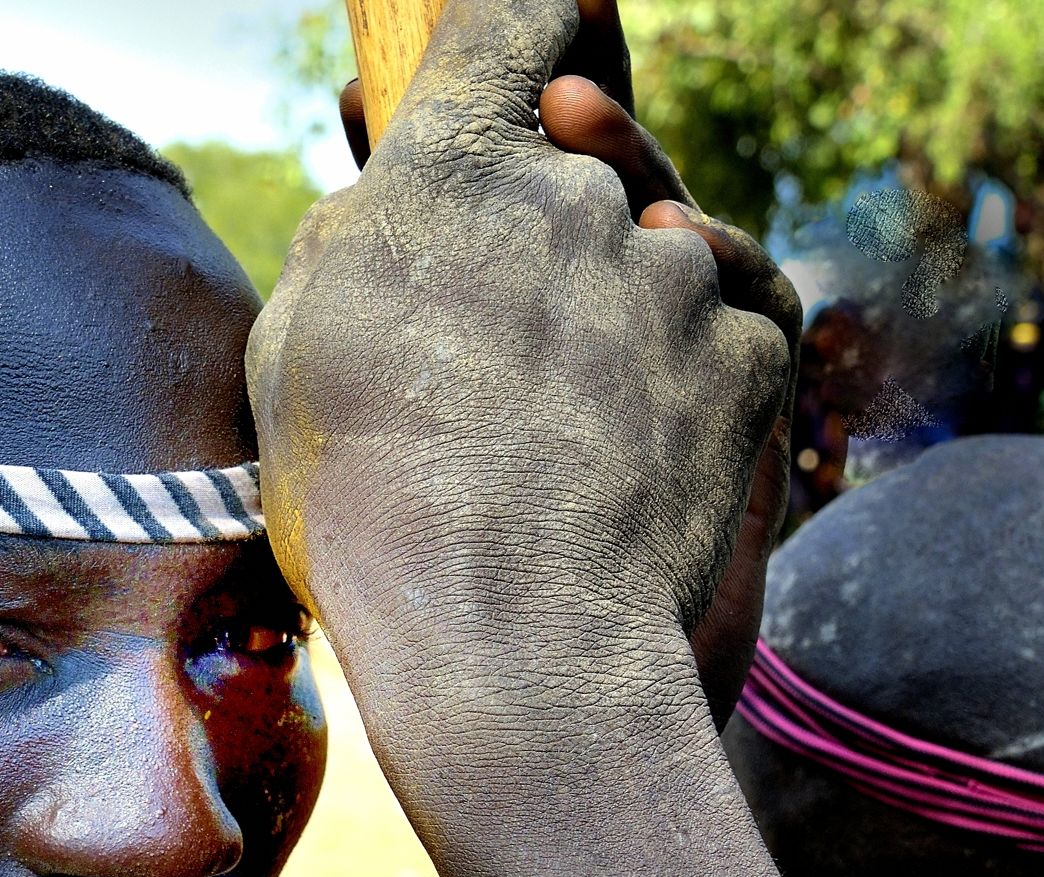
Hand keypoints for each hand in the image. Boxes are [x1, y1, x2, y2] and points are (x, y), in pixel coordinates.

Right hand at [253, 0, 796, 782]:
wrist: (508, 648)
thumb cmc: (370, 519)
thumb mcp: (296, 363)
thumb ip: (351, 251)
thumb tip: (386, 209)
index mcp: (448, 171)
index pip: (511, 23)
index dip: (530, 24)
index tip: (548, 47)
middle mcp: (573, 192)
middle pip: (572, 179)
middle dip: (536, 257)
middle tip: (483, 372)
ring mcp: (673, 274)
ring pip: (647, 269)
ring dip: (608, 336)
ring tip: (544, 452)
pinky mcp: (747, 359)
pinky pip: (720, 342)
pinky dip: (681, 393)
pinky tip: (625, 468)